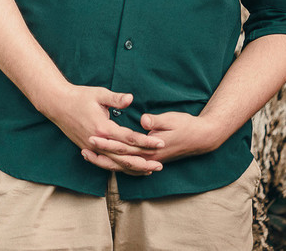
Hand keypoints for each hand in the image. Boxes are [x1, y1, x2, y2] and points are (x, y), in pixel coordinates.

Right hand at [38, 85, 163, 174]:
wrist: (57, 104)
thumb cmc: (79, 96)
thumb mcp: (99, 94)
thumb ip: (116, 98)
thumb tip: (131, 99)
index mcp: (103, 128)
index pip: (129, 138)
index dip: (146, 141)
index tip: (160, 143)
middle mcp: (98, 141)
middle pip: (124, 156)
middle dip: (144, 160)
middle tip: (160, 165)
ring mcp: (92, 147)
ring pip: (115, 163)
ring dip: (133, 168)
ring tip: (149, 171)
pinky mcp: (88, 149)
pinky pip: (106, 163)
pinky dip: (118, 167)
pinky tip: (128, 169)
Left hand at [89, 111, 221, 164]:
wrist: (202, 138)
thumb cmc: (186, 125)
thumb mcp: (172, 119)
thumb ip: (156, 121)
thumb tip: (144, 121)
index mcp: (152, 147)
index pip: (125, 146)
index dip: (108, 142)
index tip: (93, 136)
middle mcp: (149, 158)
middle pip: (120, 159)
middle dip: (101, 154)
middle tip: (83, 147)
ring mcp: (150, 161)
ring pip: (123, 166)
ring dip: (105, 162)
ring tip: (87, 155)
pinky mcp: (150, 160)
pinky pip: (129, 167)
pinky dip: (116, 165)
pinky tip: (105, 161)